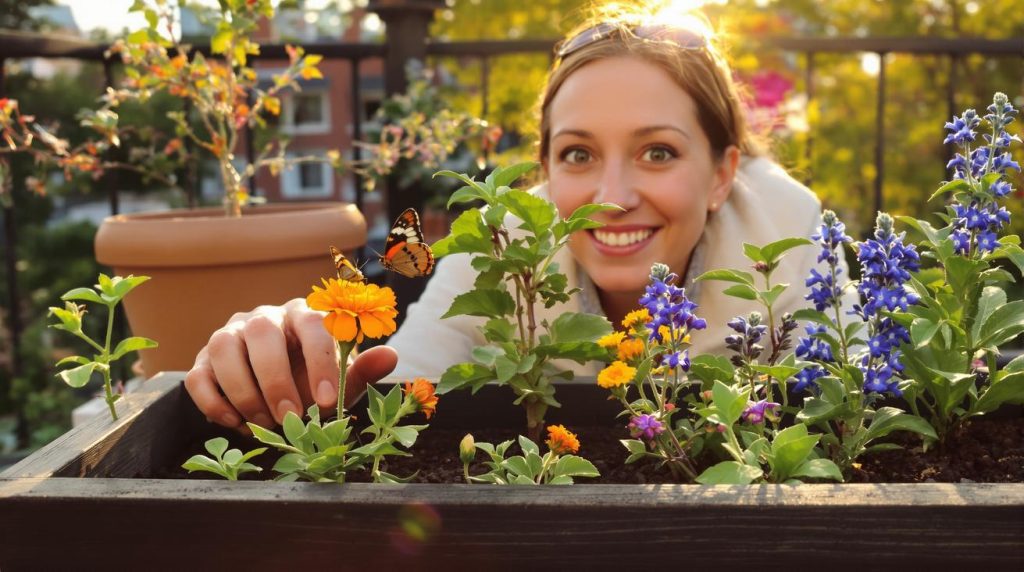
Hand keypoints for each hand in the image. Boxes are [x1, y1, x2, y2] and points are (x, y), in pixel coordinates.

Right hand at [185, 297, 397, 432]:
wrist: (278, 394)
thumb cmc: (313, 382)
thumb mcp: (341, 382)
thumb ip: (362, 370)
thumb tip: (390, 356)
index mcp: (302, 315)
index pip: (310, 323)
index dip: (319, 361)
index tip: (326, 402)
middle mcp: (263, 318)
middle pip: (261, 331)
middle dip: (275, 379)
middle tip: (290, 418)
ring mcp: (230, 334)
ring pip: (223, 347)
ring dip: (243, 390)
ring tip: (263, 424)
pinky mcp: (203, 360)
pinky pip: (198, 375)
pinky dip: (213, 402)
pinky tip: (236, 424)